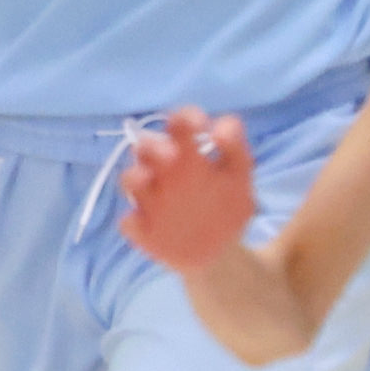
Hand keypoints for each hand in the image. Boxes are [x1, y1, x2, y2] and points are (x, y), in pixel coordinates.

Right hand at [117, 108, 258, 272]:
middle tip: (171, 154)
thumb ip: (235, 149)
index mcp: (184, 151)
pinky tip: (148, 225)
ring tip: (147, 179)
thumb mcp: (239, 176)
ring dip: (136, 177)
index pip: (180, 124)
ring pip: (132, 179)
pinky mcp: (140, 228)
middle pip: (148, 146)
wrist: (219, 252)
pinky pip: (130, 221)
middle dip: (153, 145)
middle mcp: (160, 170)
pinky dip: (134, 220)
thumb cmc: (226, 205)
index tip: (200, 124)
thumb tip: (222, 127)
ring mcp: (147, 199)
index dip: (186, 118)